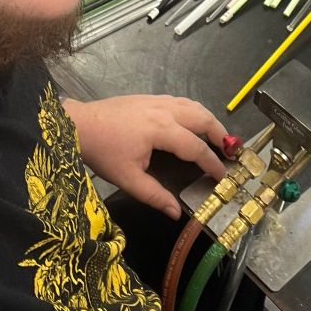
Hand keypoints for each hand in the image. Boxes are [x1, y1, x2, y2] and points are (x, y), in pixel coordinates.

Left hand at [63, 95, 226, 218]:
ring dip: (209, 120)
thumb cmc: (103, 152)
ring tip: (218, 136)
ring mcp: (157, 100)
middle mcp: (165, 110)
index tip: (223, 176)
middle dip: (220, 134)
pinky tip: (193, 122)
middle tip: (231, 151)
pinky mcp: (149, 97)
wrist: (79, 124)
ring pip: (193, 105)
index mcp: (162, 130)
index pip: (196, 147)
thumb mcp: (127, 178)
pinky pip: (181, 101)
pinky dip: (195, 111)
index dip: (212, 163)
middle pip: (202, 118)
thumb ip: (154, 195)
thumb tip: (176, 212)